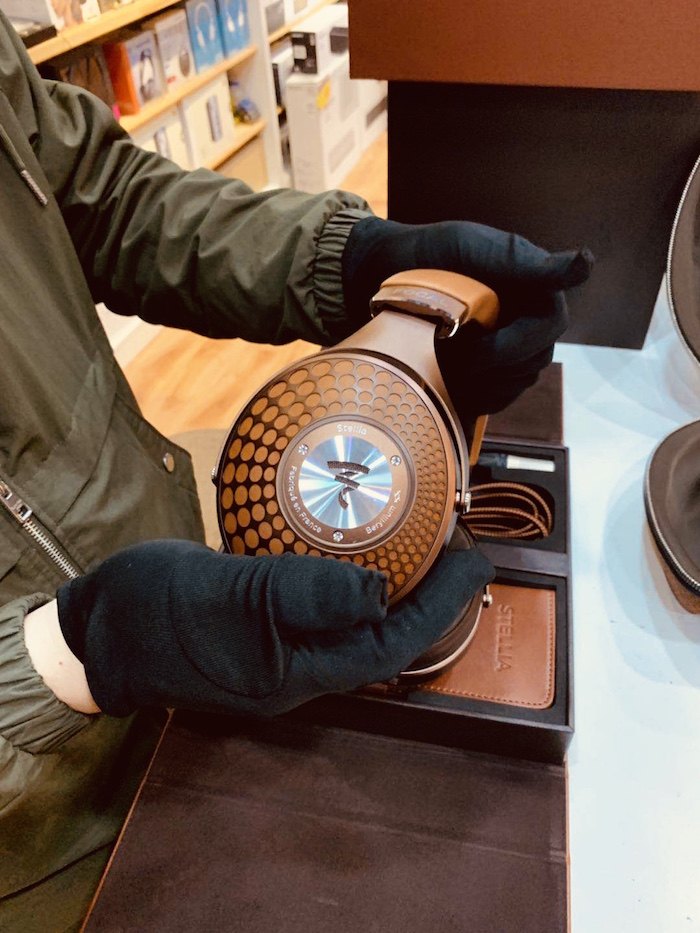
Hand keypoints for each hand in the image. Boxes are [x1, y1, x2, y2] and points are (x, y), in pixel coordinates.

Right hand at [57, 539, 492, 717]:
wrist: (97, 627)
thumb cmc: (154, 613)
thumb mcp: (230, 595)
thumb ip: (304, 594)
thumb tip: (381, 593)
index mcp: (297, 673)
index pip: (391, 645)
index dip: (440, 604)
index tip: (475, 559)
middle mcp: (298, 667)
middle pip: (382, 641)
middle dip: (429, 599)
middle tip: (460, 549)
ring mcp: (280, 649)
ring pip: (356, 625)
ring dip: (396, 590)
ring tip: (425, 548)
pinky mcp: (263, 626)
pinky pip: (324, 609)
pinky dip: (353, 582)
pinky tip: (359, 555)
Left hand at [342, 217, 592, 418]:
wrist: (383, 279)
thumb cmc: (429, 255)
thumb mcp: (470, 246)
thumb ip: (521, 261)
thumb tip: (583, 265)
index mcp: (533, 289)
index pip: (550, 322)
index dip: (523, 337)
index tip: (481, 338)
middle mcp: (527, 321)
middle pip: (535, 358)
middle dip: (493, 360)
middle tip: (452, 351)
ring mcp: (509, 351)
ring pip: (517, 382)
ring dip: (483, 380)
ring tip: (443, 361)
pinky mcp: (487, 376)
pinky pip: (497, 398)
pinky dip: (475, 395)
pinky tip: (448, 382)